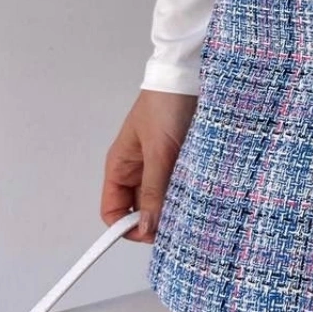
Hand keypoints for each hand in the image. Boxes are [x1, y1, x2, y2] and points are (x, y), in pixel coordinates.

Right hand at [101, 89, 198, 243]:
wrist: (190, 76)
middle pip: (139, 209)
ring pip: (162, 199)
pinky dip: (188, 193)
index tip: (150, 236)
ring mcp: (159, 165)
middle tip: (178, 224)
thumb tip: (145, 227)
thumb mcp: (159, 151)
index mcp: (120, 166)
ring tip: (190, 205)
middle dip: (155, 220)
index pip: (112, 210)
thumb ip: (152, 189)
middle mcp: (137, 169)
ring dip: (174, 206)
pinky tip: (199, 193)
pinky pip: (179, 186)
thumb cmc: (166, 104)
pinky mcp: (180, 160)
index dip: (126, 228)